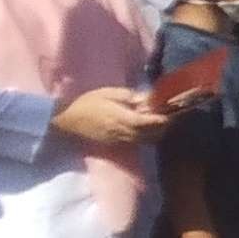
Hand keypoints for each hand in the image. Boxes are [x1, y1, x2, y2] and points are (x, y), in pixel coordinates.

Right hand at [51, 85, 167, 146]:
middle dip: (162, 127)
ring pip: (145, 141)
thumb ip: (130, 97)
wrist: (68, 120)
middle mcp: (122, 132)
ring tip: (160, 121)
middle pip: (150, 134)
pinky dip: (146, 137)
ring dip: (155, 133)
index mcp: (120, 118)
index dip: (161, 120)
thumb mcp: (109, 93)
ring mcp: (119, 140)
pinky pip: (137, 142)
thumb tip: (148, 99)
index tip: (170, 113)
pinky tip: (146, 127)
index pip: (146, 123)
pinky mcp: (116, 144)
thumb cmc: (88, 102)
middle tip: (169, 116)